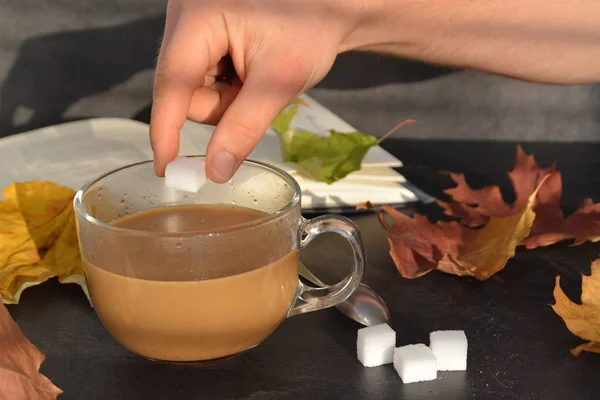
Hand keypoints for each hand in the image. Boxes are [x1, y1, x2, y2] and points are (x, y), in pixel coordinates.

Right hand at [150, 0, 363, 181]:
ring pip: (192, 91)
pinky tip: (248, 71)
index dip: (166, 130)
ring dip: (226, 99)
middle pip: (182, 91)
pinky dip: (226, 88)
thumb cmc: (309, 30)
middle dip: (220, 106)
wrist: (326, 8)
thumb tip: (215, 172)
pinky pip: (201, 80)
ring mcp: (189, 24)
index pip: (172, 83)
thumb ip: (244, 128)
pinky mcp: (197, 33)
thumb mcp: (278, 83)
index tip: (166, 170)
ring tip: (256, 77)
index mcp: (199, 17)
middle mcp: (184, 15)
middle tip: (256, 93)